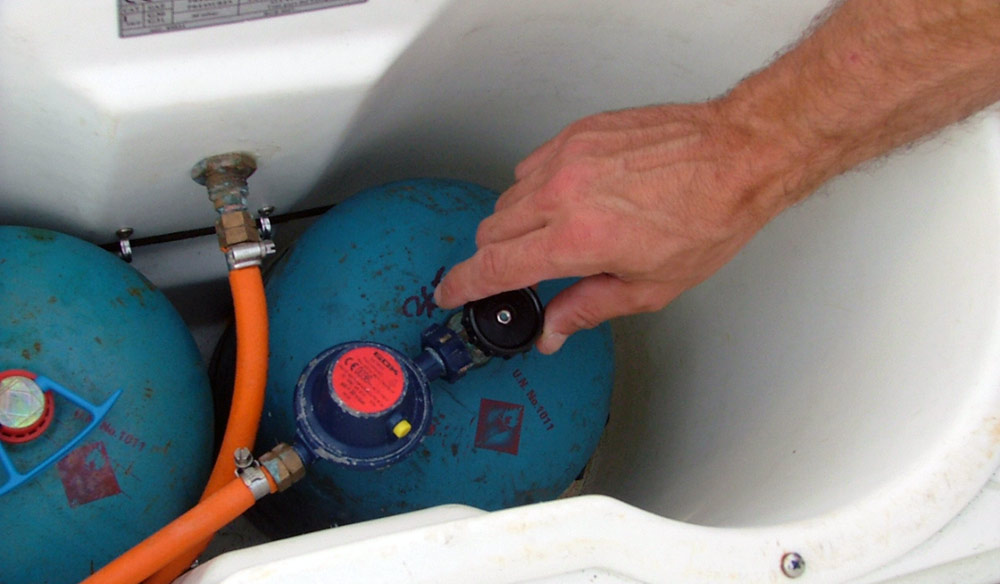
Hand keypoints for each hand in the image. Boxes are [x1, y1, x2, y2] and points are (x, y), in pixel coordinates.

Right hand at [434, 100, 799, 352]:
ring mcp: (568, 157)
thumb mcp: (650, 287)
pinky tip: (571, 198)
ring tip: (558, 233)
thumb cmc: (706, 218)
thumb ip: (588, 309)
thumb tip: (552, 331)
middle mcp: (563, 194)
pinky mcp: (577, 132)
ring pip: (509, 197)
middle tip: (520, 270)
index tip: (451, 293)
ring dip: (517, 222)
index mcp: (578, 240)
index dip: (465, 285)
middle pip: (492, 231)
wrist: (736, 155)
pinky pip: (532, 165)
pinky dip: (537, 188)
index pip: (495, 266)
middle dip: (496, 257)